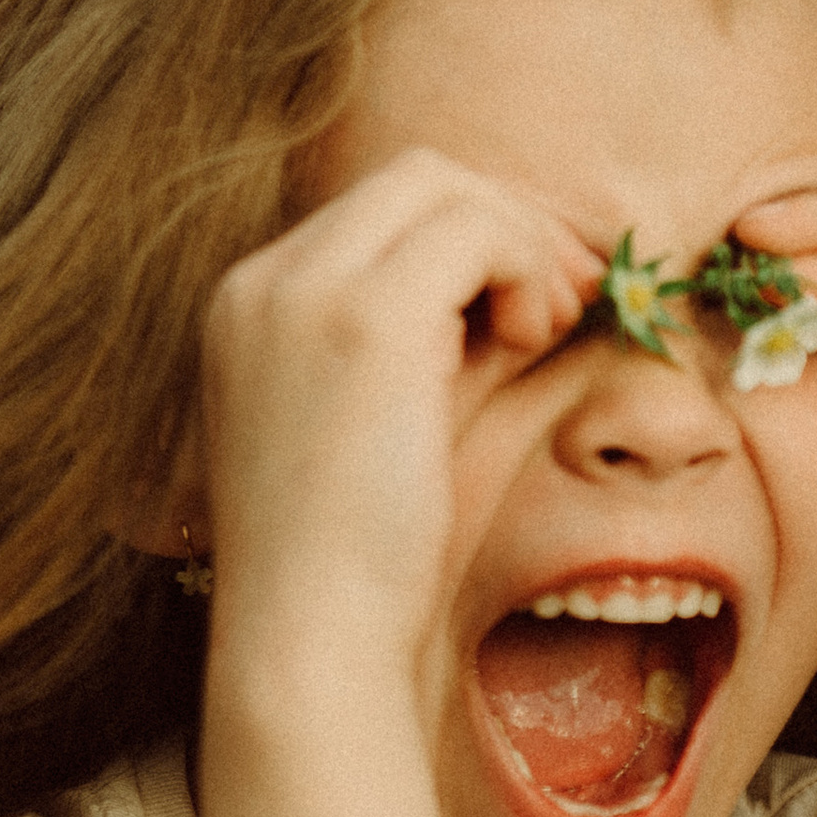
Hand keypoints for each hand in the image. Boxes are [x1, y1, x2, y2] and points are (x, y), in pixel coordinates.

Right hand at [194, 152, 598, 690]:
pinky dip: (525, 266)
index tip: (533, 307)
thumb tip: (549, 281)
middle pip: (413, 178)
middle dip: (506, 223)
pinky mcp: (362, 319)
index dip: (475, 239)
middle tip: (565, 304)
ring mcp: (302, 291)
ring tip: (543, 333)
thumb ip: (455, 343)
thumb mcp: (408, 421)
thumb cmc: (365, 559)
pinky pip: (475, 228)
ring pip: (445, 187)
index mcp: (252, 307)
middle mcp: (260, 282)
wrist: (312, 638)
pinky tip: (532, 341)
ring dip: (520, 244)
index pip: (379, 211)